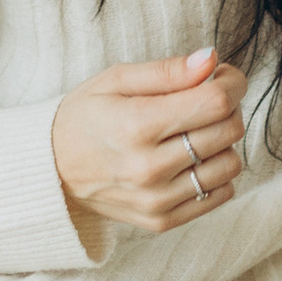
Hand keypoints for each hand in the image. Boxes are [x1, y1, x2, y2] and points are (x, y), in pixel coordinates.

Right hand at [52, 47, 246, 236]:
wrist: (50, 170)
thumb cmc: (84, 117)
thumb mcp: (115, 80)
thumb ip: (167, 70)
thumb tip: (212, 60)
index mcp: (136, 125)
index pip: (215, 102)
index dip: (230, 82)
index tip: (223, 76)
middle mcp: (148, 167)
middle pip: (227, 130)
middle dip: (227, 107)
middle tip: (205, 99)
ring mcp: (156, 199)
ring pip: (230, 165)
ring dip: (222, 142)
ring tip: (195, 131)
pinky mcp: (162, 220)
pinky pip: (220, 194)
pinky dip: (216, 173)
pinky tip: (192, 159)